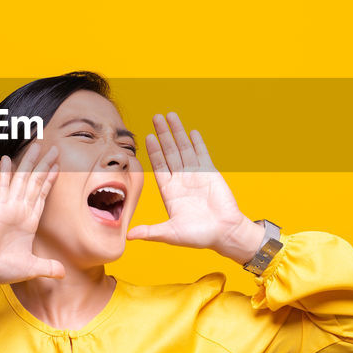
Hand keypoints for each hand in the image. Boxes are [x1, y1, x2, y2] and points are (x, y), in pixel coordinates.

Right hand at [0, 142, 65, 291]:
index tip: (58, 167)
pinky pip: (3, 187)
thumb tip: (63, 273)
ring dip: (30, 163)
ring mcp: (8, 207)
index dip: (50, 180)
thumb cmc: (0, 268)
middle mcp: (20, 210)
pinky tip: (9, 159)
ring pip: (23, 180)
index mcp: (29, 221)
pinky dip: (7, 173)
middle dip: (45, 165)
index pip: (42, 195)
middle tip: (54, 149)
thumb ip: (47, 267)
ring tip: (37, 145)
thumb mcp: (30, 268)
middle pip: (35, 182)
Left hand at [126, 113, 264, 264]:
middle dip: (162, 134)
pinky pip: (202, 154)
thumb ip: (150, 232)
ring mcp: (196, 175)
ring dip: (177, 132)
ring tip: (170, 115)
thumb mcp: (170, 234)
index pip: (158, 166)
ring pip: (184, 149)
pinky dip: (197, 142)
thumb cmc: (198, 236)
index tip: (146, 136)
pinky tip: (191, 131)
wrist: (225, 233)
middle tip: (155, 117)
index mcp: (169, 191)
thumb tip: (127, 236)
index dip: (153, 151)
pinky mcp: (211, 173)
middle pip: (169, 152)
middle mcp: (181, 180)